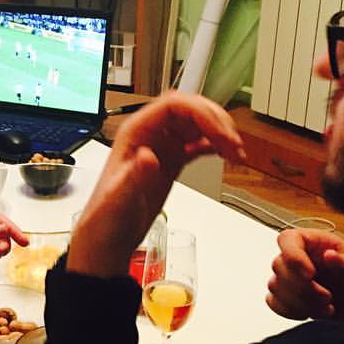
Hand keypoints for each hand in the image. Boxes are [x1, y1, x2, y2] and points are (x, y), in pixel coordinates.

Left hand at [68, 92, 245, 278]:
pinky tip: (227, 156)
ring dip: (220, 133)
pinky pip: (197, 143)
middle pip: (189, 110)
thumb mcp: (119, 199)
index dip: (202, 113)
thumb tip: (148, 155)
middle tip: (235, 144)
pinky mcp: (170, 160)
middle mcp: (149, 134)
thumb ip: (134, 176)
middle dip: (216, 122)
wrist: (108, 238)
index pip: (173, 106)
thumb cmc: (106, 218)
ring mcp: (161, 146)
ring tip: (236, 153)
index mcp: (135, 133)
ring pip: (197, 124)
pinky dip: (215, 146)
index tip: (223, 133)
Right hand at [267, 228, 343, 319]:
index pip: (288, 239)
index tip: (310, 274)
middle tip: (328, 297)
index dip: (292, 255)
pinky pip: (274, 302)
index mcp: (318, 243)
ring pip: (275, 285)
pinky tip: (313, 312)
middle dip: (302, 287)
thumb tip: (328, 256)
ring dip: (299, 301)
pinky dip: (290, 310)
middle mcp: (302, 257)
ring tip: (327, 307)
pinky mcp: (291, 298)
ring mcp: (294, 278)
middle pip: (278, 265)